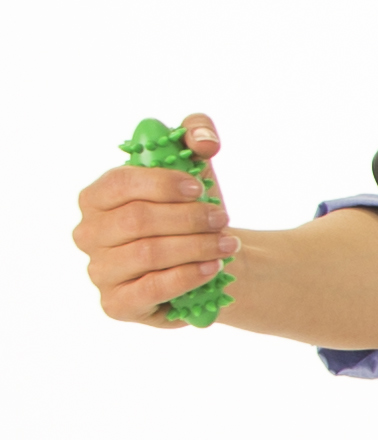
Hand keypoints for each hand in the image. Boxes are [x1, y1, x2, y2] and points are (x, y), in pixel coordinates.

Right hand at [74, 113, 238, 324]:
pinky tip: (212, 268)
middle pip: (137, 221)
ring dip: (195, 247)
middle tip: (221, 218)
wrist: (213, 263)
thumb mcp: (196, 168)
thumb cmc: (194, 213)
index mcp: (96, 197)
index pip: (119, 183)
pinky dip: (186, 277)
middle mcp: (88, 233)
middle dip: (187, 219)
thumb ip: (197, 135)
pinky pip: (149, 290)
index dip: (161, 184)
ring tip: (226, 244)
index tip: (199, 187)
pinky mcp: (117, 304)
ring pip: (147, 254)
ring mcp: (99, 270)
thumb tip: (202, 140)